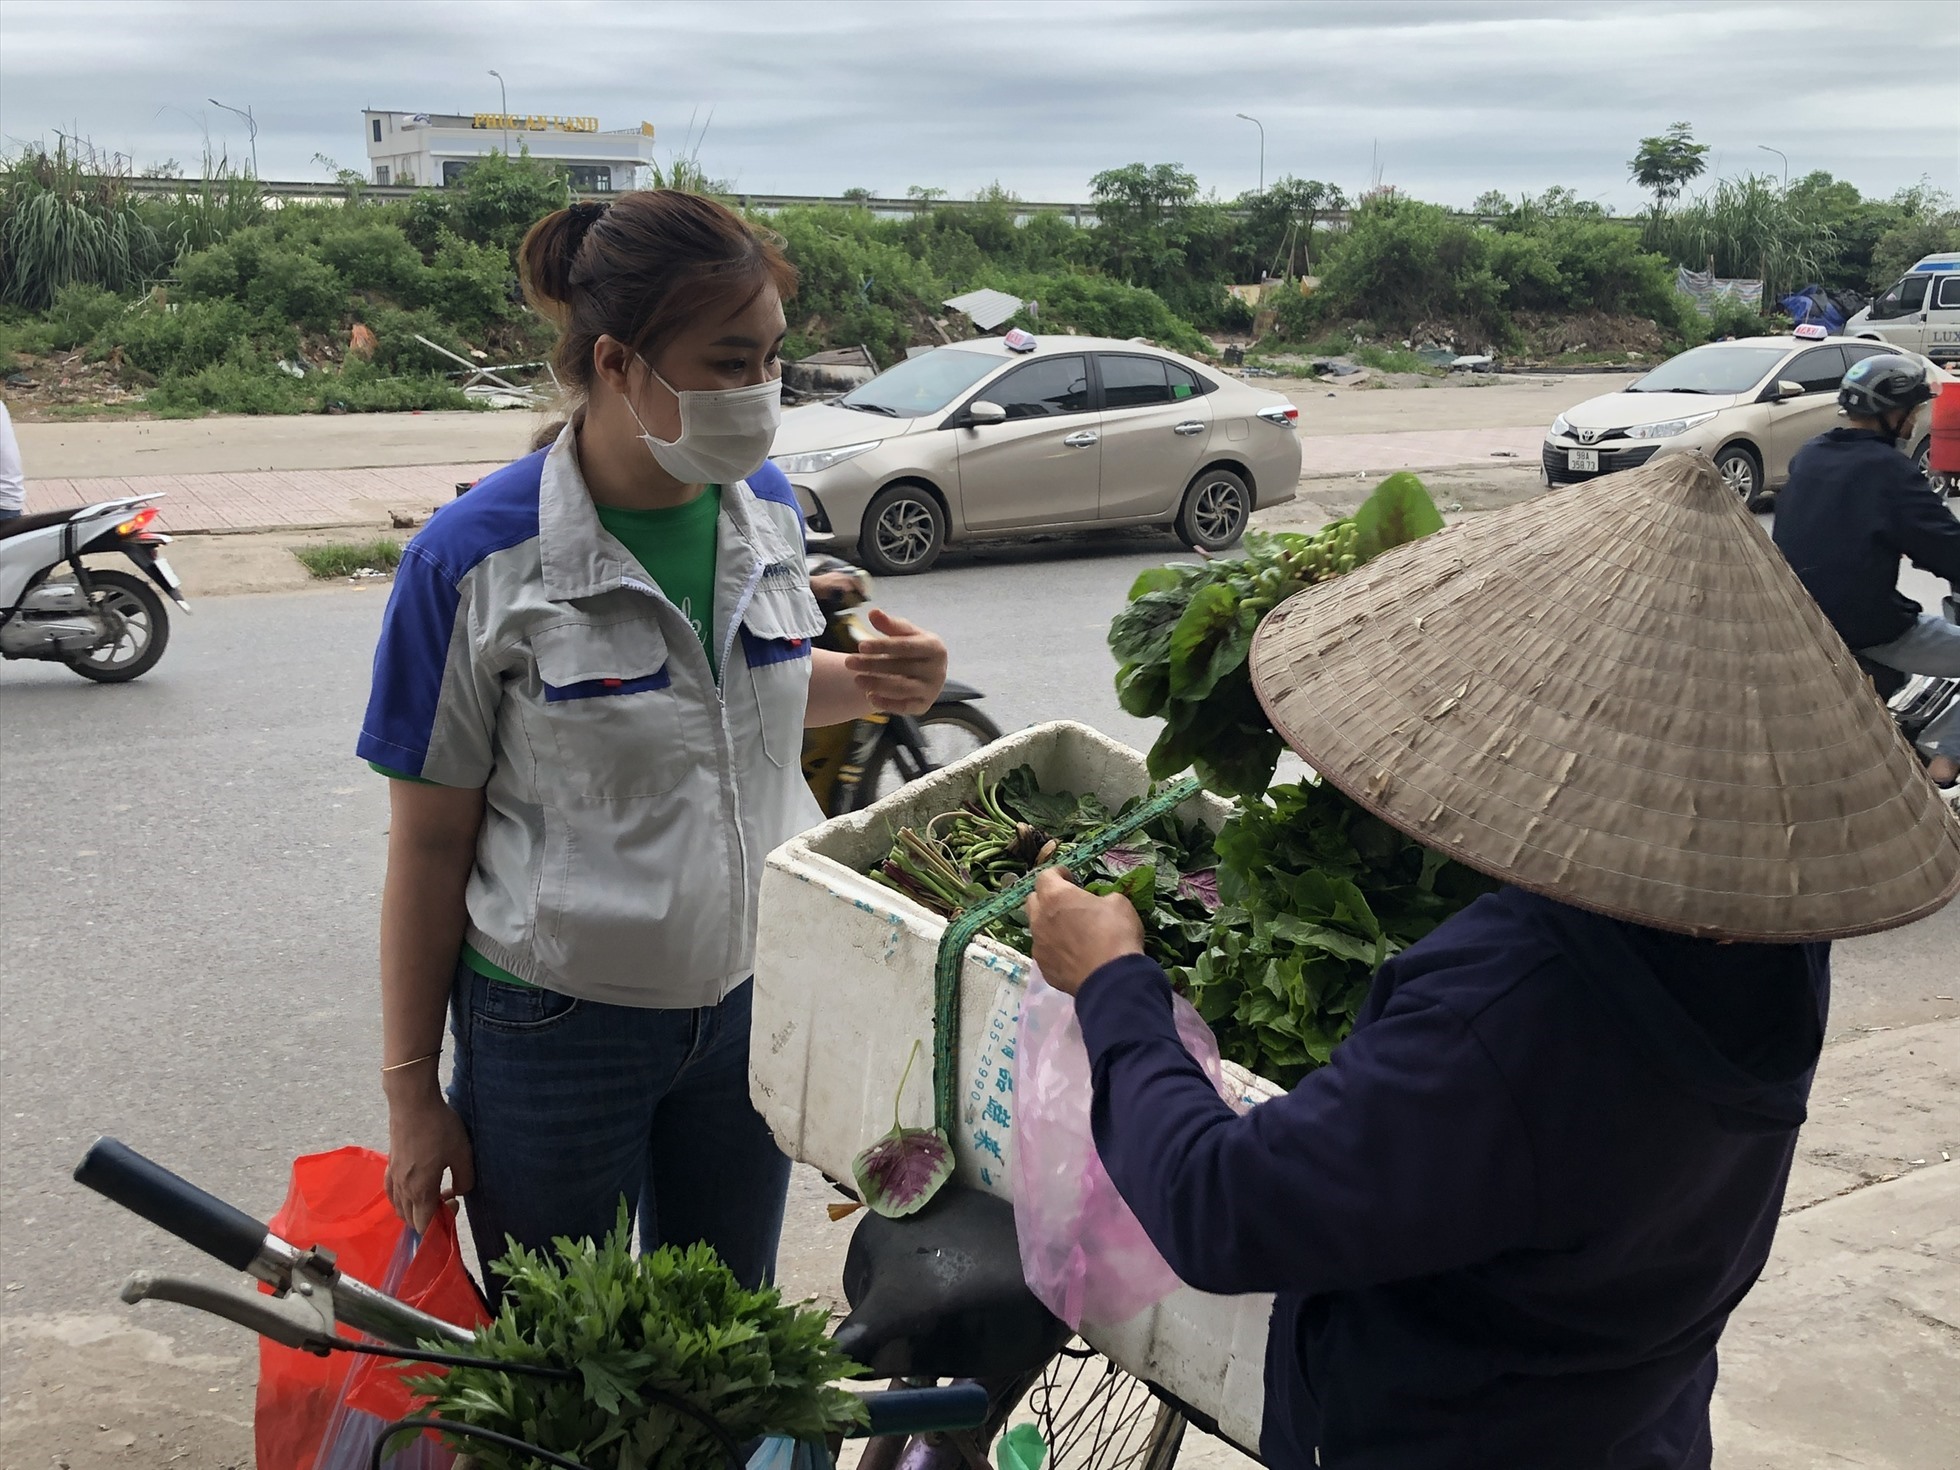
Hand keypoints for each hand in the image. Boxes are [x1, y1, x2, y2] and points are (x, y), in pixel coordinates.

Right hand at [385, 1088, 474, 1233]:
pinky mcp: (389, 1165)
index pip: (423, 1226)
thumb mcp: (462, 1153)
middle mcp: (402, 1189)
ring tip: (433, 1193)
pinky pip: (392, 1193)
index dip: (440, 1226)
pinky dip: (402, 1198)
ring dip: (415, 1209)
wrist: (412, 1102)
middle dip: (429, 1218)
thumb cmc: (439, 1128)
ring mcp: (392, 1178)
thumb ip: (464, 1179)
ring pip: (399, 1207)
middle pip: (410, 1219)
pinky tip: (413, 1186)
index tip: (454, 1204)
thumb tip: (459, 1192)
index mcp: (420, 1191)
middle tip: (448, 1197)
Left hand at [845, 608, 947, 714]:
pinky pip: (904, 707)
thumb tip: (873, 612)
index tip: (860, 645)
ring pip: (901, 688)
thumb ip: (889, 624)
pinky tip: (868, 696)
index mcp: (934, 647)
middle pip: (900, 667)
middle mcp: (937, 669)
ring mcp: (932, 689)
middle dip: (872, 665)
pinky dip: (886, 703)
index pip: (905, 647)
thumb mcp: (905, 633)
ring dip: (876, 684)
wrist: (928, 671)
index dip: (882, 646)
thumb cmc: (914, 648)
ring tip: (856, 679)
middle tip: (848, 662)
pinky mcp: (924, 705)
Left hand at [1028, 868, 1144, 995]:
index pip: (1045, 876)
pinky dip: (1055, 949)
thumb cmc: (1115, 934)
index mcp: (1055, 897)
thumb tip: (1098, 904)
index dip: (1057, 874)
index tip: (1069, 877)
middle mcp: (1039, 919)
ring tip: (1070, 932)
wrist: (1111, 980)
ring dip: (1049, 925)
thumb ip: (1101, 898)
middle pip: (1033, 900)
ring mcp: (1039, 946)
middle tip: (1066, 903)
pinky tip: (1073, 956)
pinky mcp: (1043, 968)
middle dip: (1047, 897)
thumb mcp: (1119, 903)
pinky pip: (1045, 952)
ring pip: (1037, 928)